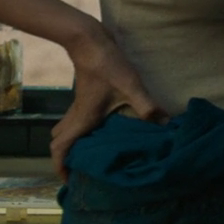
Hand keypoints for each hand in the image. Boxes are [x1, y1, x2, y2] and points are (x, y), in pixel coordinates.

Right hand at [49, 32, 165, 179]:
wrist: (90, 41)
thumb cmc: (108, 65)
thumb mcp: (131, 86)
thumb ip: (147, 106)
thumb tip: (164, 124)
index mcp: (83, 119)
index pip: (60, 149)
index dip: (59, 167)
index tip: (68, 181)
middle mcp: (76, 116)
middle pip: (59, 143)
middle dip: (65, 159)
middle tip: (80, 170)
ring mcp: (77, 107)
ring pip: (65, 131)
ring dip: (71, 144)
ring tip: (88, 155)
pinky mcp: (83, 98)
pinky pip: (74, 121)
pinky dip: (79, 131)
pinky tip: (100, 131)